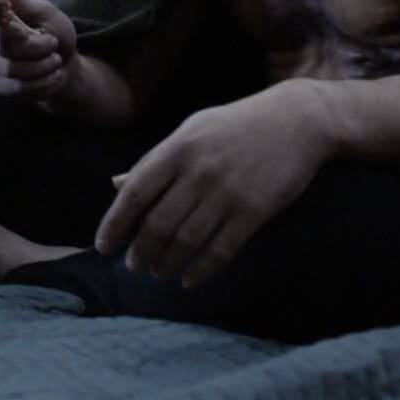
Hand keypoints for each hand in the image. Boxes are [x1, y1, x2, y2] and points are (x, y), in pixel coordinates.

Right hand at [0, 0, 77, 101]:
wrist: (64, 64)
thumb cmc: (54, 33)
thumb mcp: (46, 13)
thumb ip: (24, 4)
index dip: (10, 30)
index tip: (29, 30)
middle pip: (5, 48)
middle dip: (37, 49)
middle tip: (54, 44)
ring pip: (12, 70)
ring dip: (43, 67)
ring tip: (56, 62)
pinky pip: (16, 88)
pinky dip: (42, 84)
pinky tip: (52, 77)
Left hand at [94, 81, 331, 288]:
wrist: (296, 120)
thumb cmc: (235, 126)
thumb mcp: (191, 131)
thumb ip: (154, 160)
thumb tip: (116, 185)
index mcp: (177, 148)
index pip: (134, 194)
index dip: (114, 224)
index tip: (103, 246)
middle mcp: (198, 171)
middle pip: (157, 225)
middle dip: (140, 252)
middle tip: (135, 265)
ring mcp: (227, 192)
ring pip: (186, 242)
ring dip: (167, 264)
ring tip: (158, 273)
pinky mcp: (255, 211)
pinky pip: (220, 250)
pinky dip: (200, 270)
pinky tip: (189, 279)